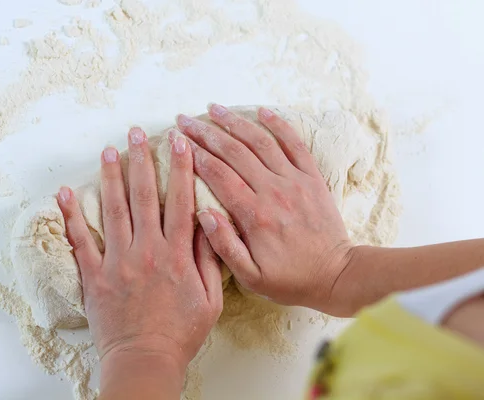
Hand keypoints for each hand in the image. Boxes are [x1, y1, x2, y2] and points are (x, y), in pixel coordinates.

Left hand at [57, 127, 222, 396]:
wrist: (145, 361)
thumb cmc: (181, 333)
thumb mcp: (211, 299)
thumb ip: (210, 259)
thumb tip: (208, 223)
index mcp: (176, 255)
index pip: (180, 201)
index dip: (181, 168)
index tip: (179, 142)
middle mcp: (146, 251)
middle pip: (144, 196)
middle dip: (142, 160)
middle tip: (136, 132)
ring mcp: (117, 262)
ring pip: (113, 210)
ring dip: (110, 177)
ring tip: (108, 150)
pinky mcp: (95, 276)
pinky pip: (80, 242)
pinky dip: (70, 216)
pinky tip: (64, 193)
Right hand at [176, 104, 352, 313]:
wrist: (336, 276)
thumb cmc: (290, 279)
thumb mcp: (251, 277)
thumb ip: (224, 246)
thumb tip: (202, 214)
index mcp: (254, 215)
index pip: (218, 175)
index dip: (195, 155)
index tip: (178, 141)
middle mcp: (273, 191)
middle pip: (234, 152)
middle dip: (206, 133)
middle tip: (185, 119)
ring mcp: (294, 181)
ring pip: (260, 142)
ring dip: (235, 122)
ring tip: (214, 108)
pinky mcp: (312, 178)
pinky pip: (294, 144)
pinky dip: (278, 124)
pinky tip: (262, 110)